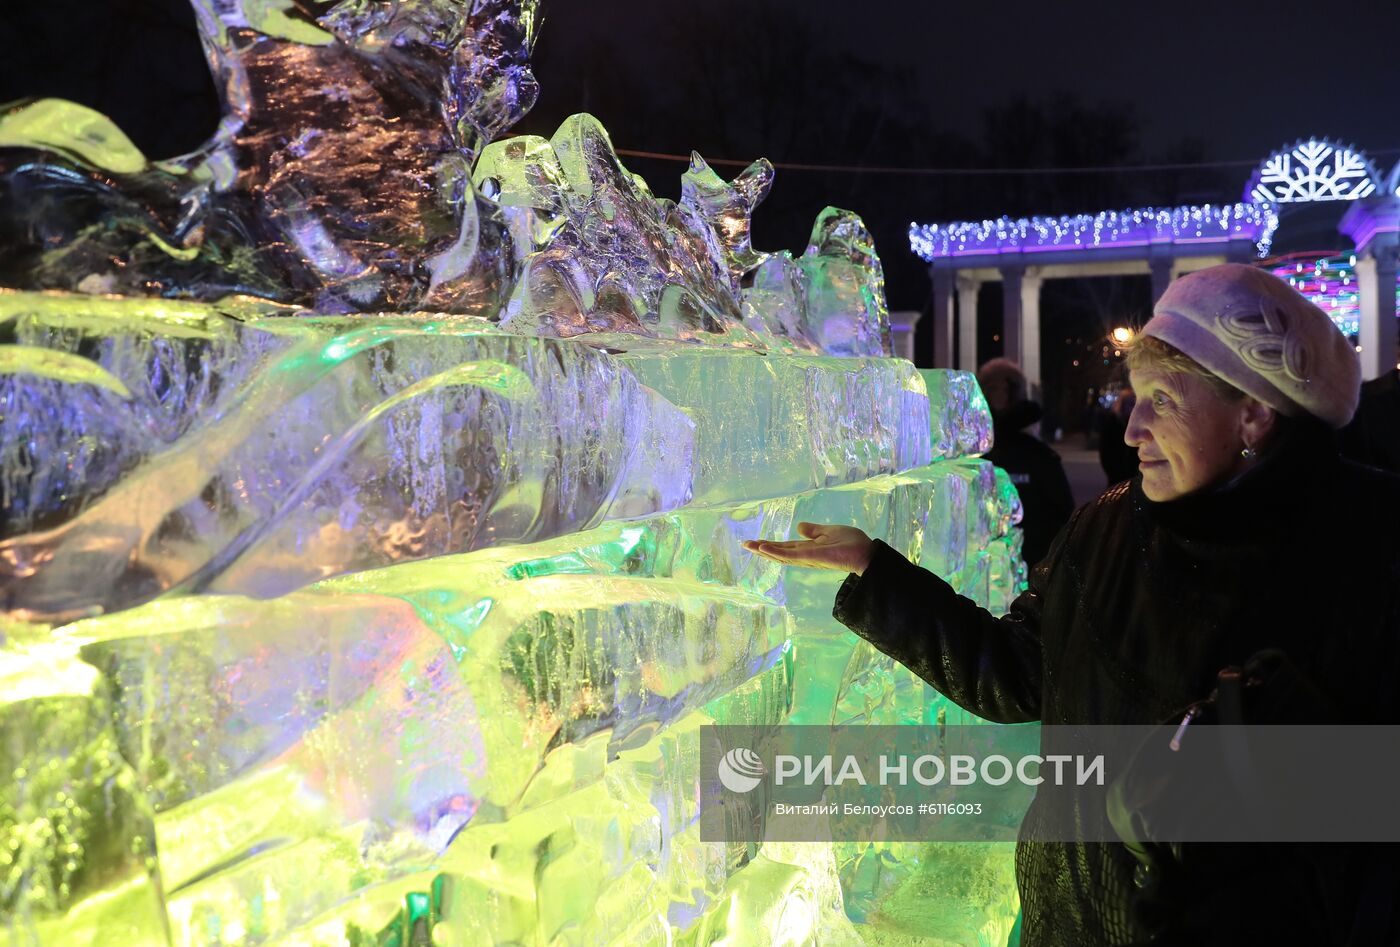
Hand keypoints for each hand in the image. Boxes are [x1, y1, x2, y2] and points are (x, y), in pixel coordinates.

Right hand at [742, 522, 875, 574]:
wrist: (866, 553)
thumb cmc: (852, 543)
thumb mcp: (829, 531)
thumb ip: (814, 531)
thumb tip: (799, 526)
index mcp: (809, 548)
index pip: (786, 547)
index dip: (771, 545)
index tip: (755, 542)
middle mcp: (805, 555)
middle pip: (779, 552)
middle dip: (762, 549)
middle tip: (745, 544)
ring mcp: (807, 557)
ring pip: (781, 555)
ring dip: (764, 551)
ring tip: (749, 546)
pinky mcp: (811, 557)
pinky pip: (790, 555)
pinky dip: (776, 552)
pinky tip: (764, 548)